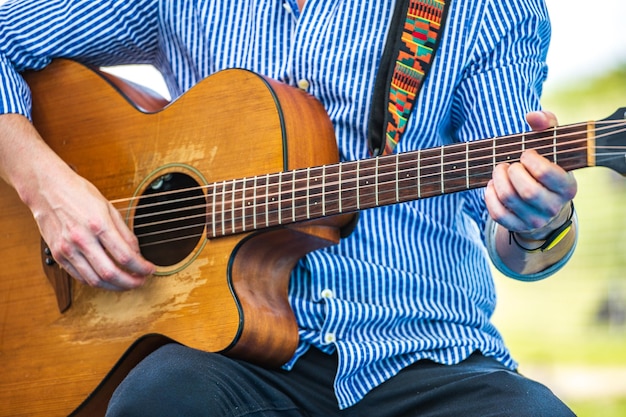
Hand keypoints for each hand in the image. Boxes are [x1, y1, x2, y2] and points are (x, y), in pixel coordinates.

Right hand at [0, 115, 154, 290]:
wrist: (47, 189)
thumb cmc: (79, 194)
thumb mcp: (109, 208)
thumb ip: (124, 233)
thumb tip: (137, 253)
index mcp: (98, 225)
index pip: (125, 256)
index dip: (141, 267)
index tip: (150, 270)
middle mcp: (82, 239)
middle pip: (110, 273)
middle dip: (130, 282)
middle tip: (141, 281)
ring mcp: (67, 249)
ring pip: (94, 280)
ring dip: (114, 287)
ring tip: (126, 283)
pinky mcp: (57, 254)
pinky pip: (79, 277)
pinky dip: (96, 282)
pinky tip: (107, 279)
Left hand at [484, 110, 577, 237]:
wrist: (544, 202)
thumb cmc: (546, 165)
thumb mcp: (551, 144)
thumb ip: (547, 125)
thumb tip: (532, 115)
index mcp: (567, 187)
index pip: (546, 173)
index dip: (530, 160)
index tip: (526, 154)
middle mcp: (554, 207)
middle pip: (527, 191)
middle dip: (511, 172)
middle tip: (509, 164)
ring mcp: (535, 220)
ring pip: (509, 200)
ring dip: (498, 180)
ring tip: (500, 170)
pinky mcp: (517, 227)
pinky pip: (497, 213)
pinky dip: (489, 196)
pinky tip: (492, 185)